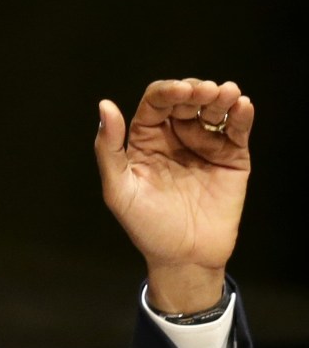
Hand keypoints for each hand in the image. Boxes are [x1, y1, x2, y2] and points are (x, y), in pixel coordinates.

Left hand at [94, 79, 253, 312]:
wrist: (184, 257)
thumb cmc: (146, 225)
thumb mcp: (118, 189)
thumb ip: (108, 148)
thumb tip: (104, 105)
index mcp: (146, 138)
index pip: (156, 103)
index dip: (168, 91)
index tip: (181, 90)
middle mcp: (175, 135)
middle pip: (186, 100)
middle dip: (196, 90)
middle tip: (207, 92)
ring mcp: (204, 145)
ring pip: (213, 110)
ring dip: (220, 97)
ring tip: (227, 94)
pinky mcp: (231, 158)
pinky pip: (237, 131)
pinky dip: (241, 115)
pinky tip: (242, 106)